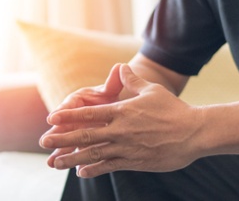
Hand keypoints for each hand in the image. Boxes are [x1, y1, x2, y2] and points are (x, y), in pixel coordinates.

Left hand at [40, 64, 204, 177]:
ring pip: (93, 154)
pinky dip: (94, 169)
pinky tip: (81, 172)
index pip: (89, 114)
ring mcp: (126, 148)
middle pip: (85, 135)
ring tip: (54, 162)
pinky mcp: (135, 162)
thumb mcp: (151, 90)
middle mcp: (120, 130)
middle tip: (43, 142)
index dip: (68, 116)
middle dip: (62, 139)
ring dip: (72, 158)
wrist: (194, 133)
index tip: (51, 119)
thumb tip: (121, 67)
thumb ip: (133, 80)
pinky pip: (110, 166)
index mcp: (122, 112)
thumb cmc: (173, 109)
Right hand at [40, 64, 124, 167]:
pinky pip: (76, 152)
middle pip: (63, 126)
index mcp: (78, 100)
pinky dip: (73, 160)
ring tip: (51, 163)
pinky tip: (71, 171)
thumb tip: (120, 67)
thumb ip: (113, 82)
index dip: (61, 112)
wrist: (117, 108)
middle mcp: (74, 116)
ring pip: (67, 142)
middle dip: (55, 135)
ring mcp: (77, 130)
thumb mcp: (111, 90)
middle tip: (45, 142)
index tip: (52, 118)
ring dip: (60, 152)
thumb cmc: (111, 96)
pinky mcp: (81, 143)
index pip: (69, 105)